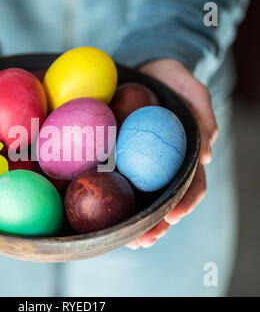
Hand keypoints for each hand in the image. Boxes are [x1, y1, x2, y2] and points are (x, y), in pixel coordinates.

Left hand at [126, 59, 217, 248]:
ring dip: (134, 221)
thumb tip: (208, 151)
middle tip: (144, 241)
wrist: (144, 71)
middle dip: (156, 223)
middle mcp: (163, 163)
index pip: (191, 182)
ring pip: (140, 197)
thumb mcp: (190, 87)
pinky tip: (102, 213)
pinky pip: (114, 178)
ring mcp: (142, 163)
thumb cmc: (170, 79)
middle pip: (163, 199)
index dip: (185, 201)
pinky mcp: (120, 157)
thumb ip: (202, 112)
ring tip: (124, 240)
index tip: (173, 216)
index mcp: (183, 152)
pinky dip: (111, 197)